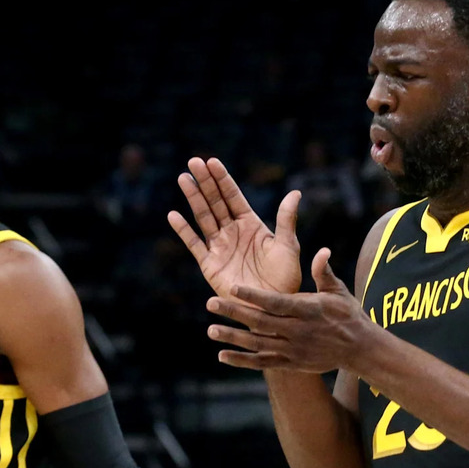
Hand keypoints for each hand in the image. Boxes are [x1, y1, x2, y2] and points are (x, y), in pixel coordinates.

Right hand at [168, 157, 302, 299]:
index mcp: (251, 224)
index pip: (233, 196)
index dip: (223, 179)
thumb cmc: (284, 278)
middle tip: (193, 161)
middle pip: (215, 202)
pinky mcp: (210, 264)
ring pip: (203, 217)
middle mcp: (233, 232)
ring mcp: (220, 247)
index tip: (212, 162)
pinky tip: (173, 215)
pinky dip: (184, 230)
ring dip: (193, 198)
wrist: (272, 306)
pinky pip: (194, 244)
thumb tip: (295, 192)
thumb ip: (286, 220)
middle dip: (205, 182)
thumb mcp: (288, 246)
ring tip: (183, 178)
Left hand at [206, 249, 374, 373]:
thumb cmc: (347, 314)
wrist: (359, 349)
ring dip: (233, 338)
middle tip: (210, 303)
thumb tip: (322, 251)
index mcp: (308, 309)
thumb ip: (324, 272)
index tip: (233, 287)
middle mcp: (298, 330)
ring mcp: (294, 349)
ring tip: (211, 330)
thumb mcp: (338, 291)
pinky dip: (242, 361)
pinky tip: (222, 356)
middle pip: (261, 322)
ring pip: (258, 344)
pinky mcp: (291, 363)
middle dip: (235, 312)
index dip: (253, 296)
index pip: (276, 302)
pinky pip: (263, 363)